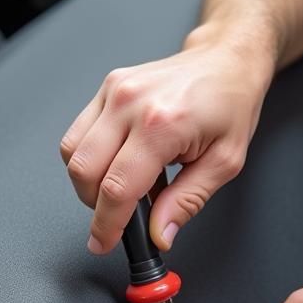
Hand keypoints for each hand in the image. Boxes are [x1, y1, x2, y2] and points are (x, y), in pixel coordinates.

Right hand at [60, 34, 272, 253]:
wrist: (226, 60)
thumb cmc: (230, 104)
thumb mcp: (224, 162)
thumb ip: (187, 201)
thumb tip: (160, 234)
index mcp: (162, 123)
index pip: (117, 188)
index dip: (107, 224)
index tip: (104, 242)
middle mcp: (131, 103)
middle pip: (84, 171)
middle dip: (96, 205)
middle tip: (120, 217)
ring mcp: (114, 91)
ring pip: (72, 152)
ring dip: (89, 181)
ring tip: (125, 185)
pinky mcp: (108, 86)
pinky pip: (78, 132)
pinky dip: (90, 156)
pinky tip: (120, 161)